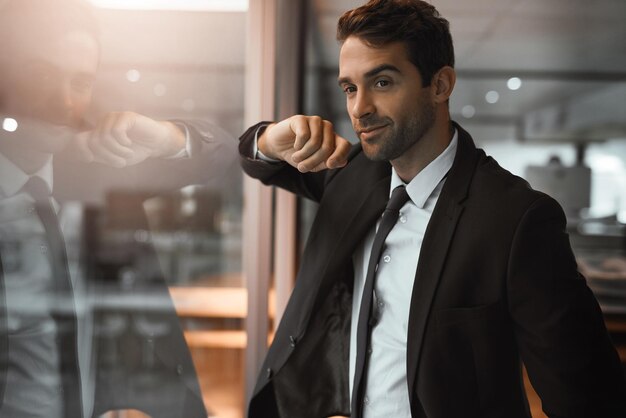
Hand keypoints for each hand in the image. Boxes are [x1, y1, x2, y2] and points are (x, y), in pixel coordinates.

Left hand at [71, 111, 185, 166]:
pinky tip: (129, 144)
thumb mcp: (115, 158)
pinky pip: (116, 131)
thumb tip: (85, 155)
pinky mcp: (125, 116)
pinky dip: (123, 143)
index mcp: (98, 132)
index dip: (81, 150)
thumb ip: (99, 156)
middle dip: (107, 156)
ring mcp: (114, 118)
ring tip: (128, 153)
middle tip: (121, 162)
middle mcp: (103, 123)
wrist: (157, 144)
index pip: (78, 139)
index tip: (91, 159)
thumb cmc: (137, 150)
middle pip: (93, 142)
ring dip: (117, 151)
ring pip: (104, 138)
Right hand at [259, 115, 350, 171]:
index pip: (345, 145)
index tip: (329, 165)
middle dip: (313, 161)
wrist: (278, 147)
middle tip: (302, 167)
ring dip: (303, 155)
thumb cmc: (299, 155)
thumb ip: (328, 163)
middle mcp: (327, 128)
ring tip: (297, 158)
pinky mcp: (301, 118)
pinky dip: (298, 145)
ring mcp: (315, 121)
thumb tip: (343, 162)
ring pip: (315, 142)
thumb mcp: (314, 165)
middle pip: (327, 147)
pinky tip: (295, 145)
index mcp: (333, 139)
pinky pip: (304, 135)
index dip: (339, 155)